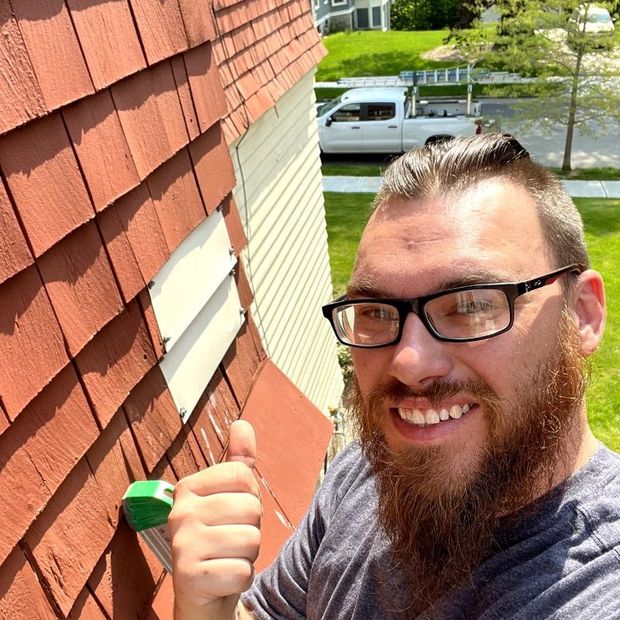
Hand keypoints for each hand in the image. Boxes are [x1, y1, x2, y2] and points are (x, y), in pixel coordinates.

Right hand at [169, 420, 260, 619]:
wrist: (201, 596)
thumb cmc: (219, 540)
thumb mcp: (228, 498)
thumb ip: (237, 462)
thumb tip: (242, 423)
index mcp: (188, 488)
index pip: (244, 476)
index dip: (250, 498)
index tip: (233, 514)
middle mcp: (180, 512)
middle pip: (251, 508)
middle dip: (251, 530)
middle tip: (229, 541)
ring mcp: (182, 544)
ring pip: (251, 540)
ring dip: (247, 555)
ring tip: (226, 558)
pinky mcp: (189, 577)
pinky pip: (243, 572)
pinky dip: (241, 579)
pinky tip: (222, 578)